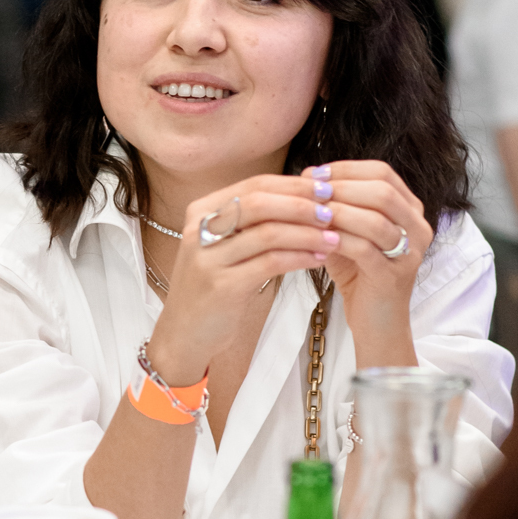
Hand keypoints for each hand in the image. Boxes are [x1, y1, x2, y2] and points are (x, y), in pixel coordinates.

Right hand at [148, 174, 337, 380]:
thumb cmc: (212, 287)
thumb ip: (251, 223)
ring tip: (333, 238)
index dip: (293, 185)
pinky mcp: (221, 287)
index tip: (326, 189)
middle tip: (332, 211)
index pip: (254, 185)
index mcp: (201, 211)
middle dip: (302, 204)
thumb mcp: (224, 247)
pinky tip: (318, 259)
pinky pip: (270, 264)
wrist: (184, 333)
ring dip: (307, 233)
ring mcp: (208, 258)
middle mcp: (200, 230)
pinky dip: (299, 258)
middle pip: (260, 203)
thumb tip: (303, 197)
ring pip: (268, 233)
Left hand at [300, 160, 428, 362]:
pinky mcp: (394, 276)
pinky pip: (364, 248)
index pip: (382, 173)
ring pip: (375, 218)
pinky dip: (338, 239)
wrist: (376, 324)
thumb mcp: (349, 234)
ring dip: (337, 211)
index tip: (313, 174)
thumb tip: (308, 178)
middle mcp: (418, 227)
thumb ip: (338, 207)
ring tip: (309, 212)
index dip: (346, 169)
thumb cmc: (359, 276)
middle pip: (382, 190)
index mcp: (410, 210)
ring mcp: (411, 253)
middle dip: (341, 186)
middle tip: (309, 190)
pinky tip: (316, 239)